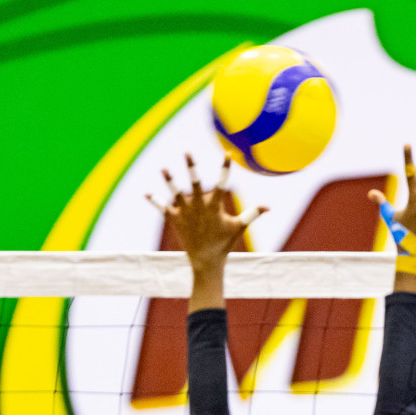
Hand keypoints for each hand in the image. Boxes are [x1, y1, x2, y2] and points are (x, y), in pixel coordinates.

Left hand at [147, 154, 266, 268]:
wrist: (206, 262)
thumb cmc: (224, 243)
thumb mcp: (239, 227)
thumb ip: (252, 214)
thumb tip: (269, 207)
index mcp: (215, 208)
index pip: (222, 184)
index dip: (225, 169)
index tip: (227, 154)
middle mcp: (199, 208)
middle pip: (195, 184)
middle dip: (191, 168)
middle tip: (187, 152)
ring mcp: (186, 214)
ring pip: (176, 194)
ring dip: (169, 181)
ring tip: (163, 168)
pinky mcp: (176, 221)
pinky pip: (164, 209)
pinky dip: (155, 202)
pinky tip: (146, 194)